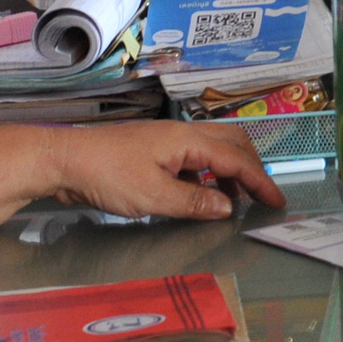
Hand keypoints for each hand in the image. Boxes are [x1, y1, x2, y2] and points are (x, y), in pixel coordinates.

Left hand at [49, 121, 287, 218]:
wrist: (64, 160)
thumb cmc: (106, 174)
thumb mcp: (153, 196)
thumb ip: (194, 203)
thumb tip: (227, 207)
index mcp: (187, 139)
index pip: (236, 160)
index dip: (261, 182)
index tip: (278, 202)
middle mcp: (182, 134)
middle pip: (232, 144)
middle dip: (252, 169)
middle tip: (263, 196)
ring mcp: (167, 141)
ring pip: (213, 150)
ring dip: (230, 173)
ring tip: (234, 201)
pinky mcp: (153, 152)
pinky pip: (193, 159)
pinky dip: (207, 176)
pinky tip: (201, 196)